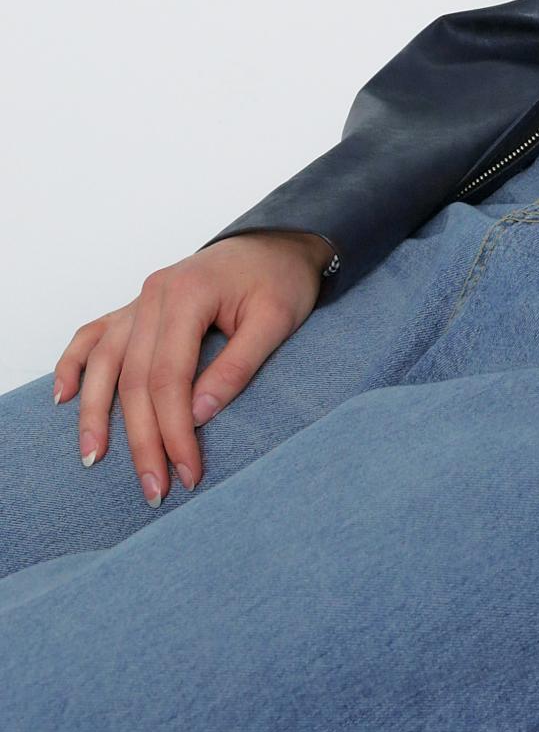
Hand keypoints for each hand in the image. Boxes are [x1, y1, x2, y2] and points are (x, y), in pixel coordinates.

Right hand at [50, 230, 334, 507]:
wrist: (277, 243)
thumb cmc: (281, 280)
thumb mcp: (276, 321)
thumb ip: (236, 366)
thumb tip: (199, 414)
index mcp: (187, 294)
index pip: (169, 378)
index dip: (175, 430)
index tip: (187, 472)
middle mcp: (154, 294)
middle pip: (134, 378)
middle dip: (142, 438)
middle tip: (154, 488)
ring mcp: (140, 299)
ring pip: (105, 362)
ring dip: (95, 412)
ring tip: (93, 457)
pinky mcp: (138, 307)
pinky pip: (95, 335)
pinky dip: (74, 364)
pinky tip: (64, 396)